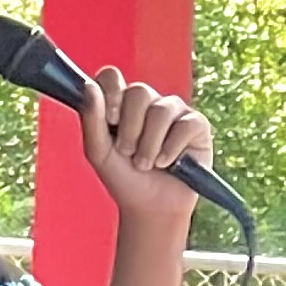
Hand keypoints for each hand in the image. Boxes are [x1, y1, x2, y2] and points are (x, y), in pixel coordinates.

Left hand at [74, 69, 215, 229]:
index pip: (112, 77)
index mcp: (122, 104)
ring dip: (149, 145)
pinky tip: (167, 164)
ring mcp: (174, 111)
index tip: (110, 121)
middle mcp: (149, 102)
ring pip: (161, 110)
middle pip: (138, 91)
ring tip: (146, 164)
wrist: (150, 208)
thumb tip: (89, 86)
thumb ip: (91, 120)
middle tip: (128, 153)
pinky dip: (171, 150)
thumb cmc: (125, 179)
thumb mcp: (99, 153)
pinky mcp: (197, 125)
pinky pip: (184, 125)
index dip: (111, 94)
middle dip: (130, 129)